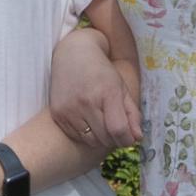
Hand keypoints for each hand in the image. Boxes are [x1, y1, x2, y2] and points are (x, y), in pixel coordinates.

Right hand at [48, 25, 140, 149]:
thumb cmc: (101, 71)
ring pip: (90, 141)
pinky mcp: (57, 114)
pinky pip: (75, 136)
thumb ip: (132, 114)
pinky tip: (86, 120)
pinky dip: (84, 135)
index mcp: (107, 93)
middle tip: (115, 128)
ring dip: (99, 138)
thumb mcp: (122, 88)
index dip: (127, 139)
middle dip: (114, 139)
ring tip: (101, 124)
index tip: (129, 138)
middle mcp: (86, 102)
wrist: (73, 55)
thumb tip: (137, 138)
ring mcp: (69, 109)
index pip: (118, 130)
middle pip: (105, 138)